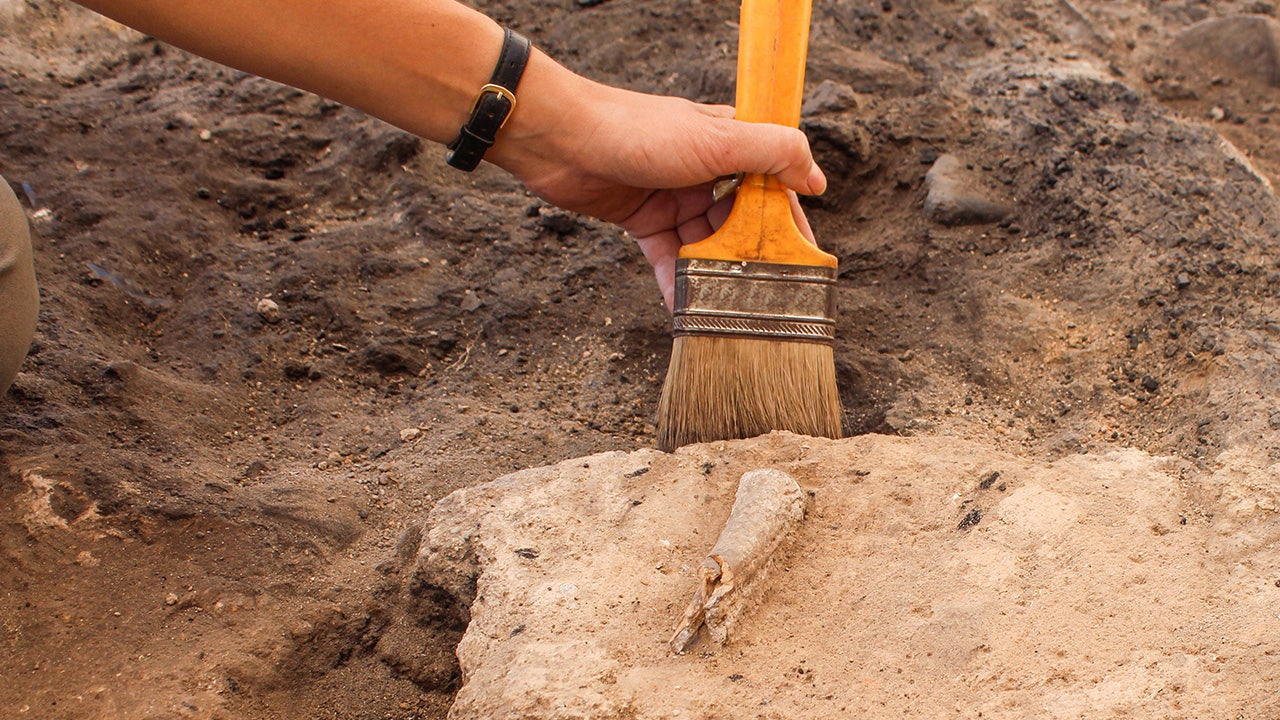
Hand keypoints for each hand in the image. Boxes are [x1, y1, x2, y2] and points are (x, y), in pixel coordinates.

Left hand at [491, 76, 825, 309]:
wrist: (562, 139)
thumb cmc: (637, 129)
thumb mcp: (717, 138)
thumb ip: (772, 152)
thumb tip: (816, 179)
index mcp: (729, 143)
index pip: (774, 184)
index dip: (788, 222)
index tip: (802, 259)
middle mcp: (706, 170)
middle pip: (741, 221)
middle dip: (752, 257)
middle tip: (765, 295)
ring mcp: (674, 195)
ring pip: (707, 245)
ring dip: (716, 275)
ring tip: (730, 309)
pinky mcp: (644, 219)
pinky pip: (670, 258)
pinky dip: (679, 283)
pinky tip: (689, 310)